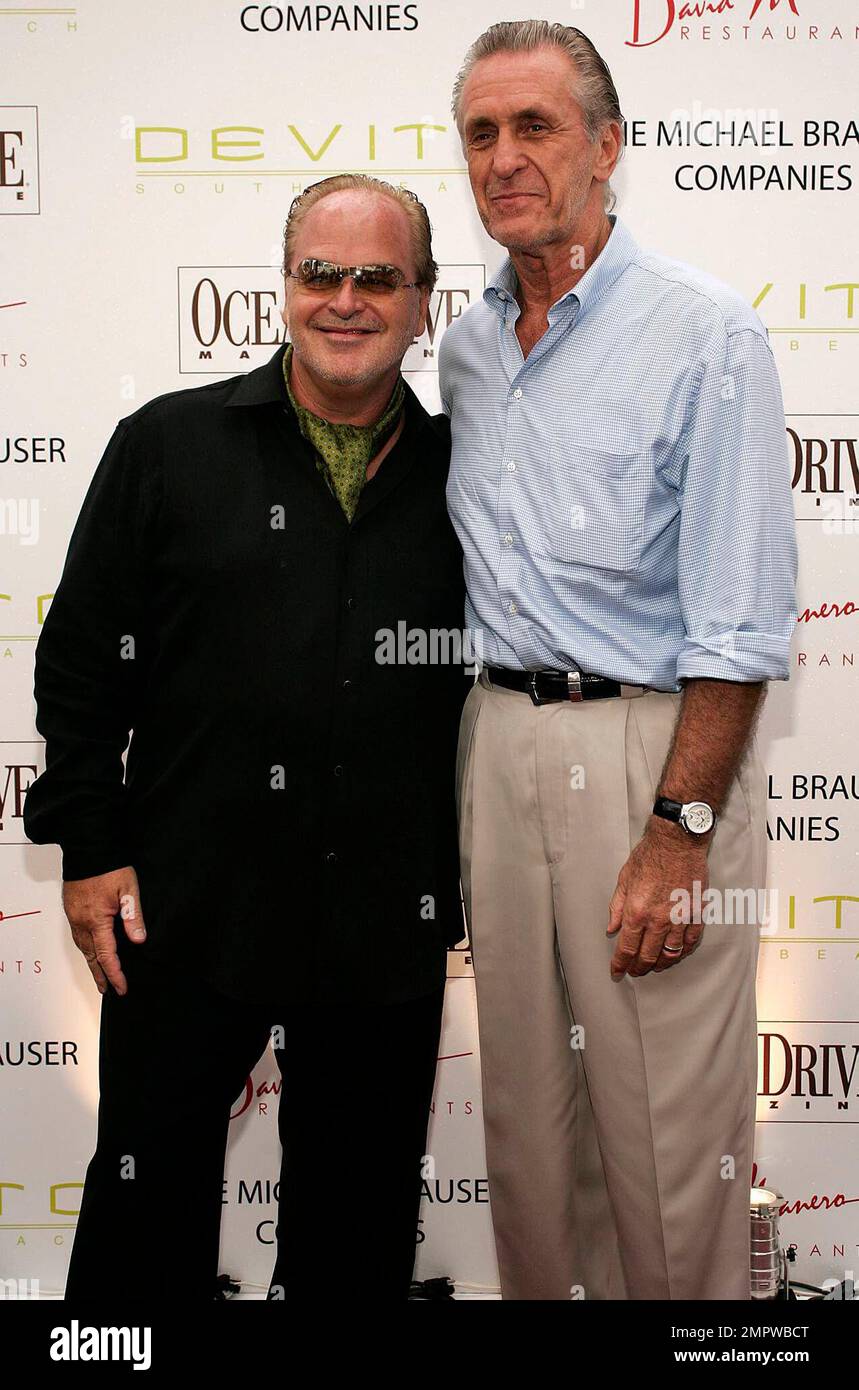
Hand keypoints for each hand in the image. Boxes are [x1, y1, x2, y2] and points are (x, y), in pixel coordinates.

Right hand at [62, 865, 146, 995]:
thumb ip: (133, 915)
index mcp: (96, 920)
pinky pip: (77, 936)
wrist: (88, 848)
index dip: (115, 973)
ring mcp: (74, 915)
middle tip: (107, 990)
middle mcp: (81, 921)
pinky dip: (85, 948)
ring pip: (82, 947)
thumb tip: (138, 939)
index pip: (106, 955)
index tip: (121, 987)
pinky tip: (90, 950)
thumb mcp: (128, 890)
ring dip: (91, 963)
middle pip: (90, 956)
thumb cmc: (108, 866)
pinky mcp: (71, 909)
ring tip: (99, 975)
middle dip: (100, 975)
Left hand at [606, 818, 708, 979]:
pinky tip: (677, 953)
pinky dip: (683, 950)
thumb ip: (617, 907)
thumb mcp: (624, 879)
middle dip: (639, 968)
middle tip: (635, 972)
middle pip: (648, 955)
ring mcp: (680, 918)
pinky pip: (691, 940)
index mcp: (637, 912)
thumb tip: (612, 928)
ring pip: (671, 952)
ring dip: (662, 963)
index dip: (620, 964)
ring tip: (655, 966)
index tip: (617, 972)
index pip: (627, 948)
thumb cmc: (649, 856)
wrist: (677, 842)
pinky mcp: (696, 913)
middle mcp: (658, 920)